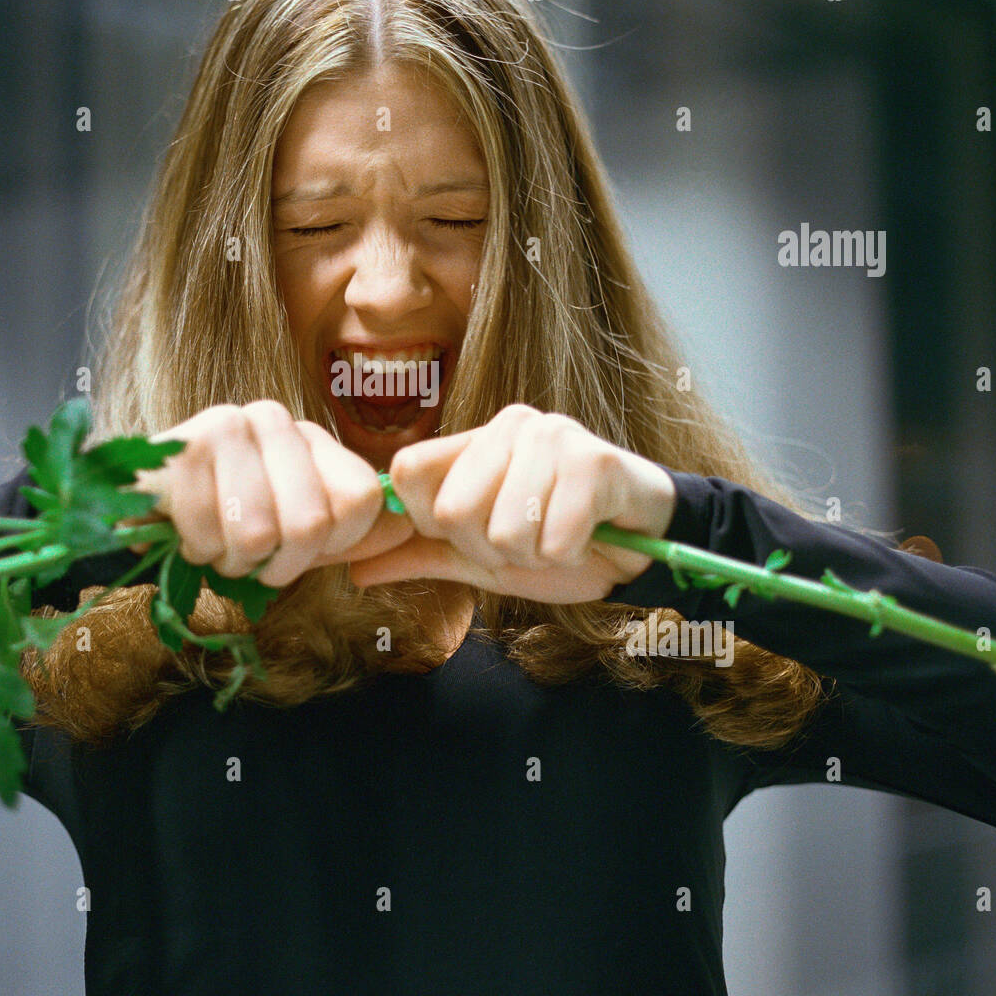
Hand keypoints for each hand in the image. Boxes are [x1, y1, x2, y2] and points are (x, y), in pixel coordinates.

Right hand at [117, 400, 415, 586]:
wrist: (130, 505)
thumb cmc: (220, 523)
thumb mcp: (291, 528)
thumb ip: (348, 530)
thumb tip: (405, 528)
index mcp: (310, 438)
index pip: (362, 500)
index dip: (334, 548)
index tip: (298, 555)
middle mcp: (274, 418)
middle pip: (311, 524)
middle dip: (278, 565)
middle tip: (249, 559)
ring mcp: (227, 425)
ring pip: (259, 533)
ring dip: (233, 561)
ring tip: (216, 544)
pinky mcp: (182, 446)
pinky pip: (210, 533)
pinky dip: (198, 552)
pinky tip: (187, 533)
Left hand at [347, 404, 676, 603]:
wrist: (640, 544)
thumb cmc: (557, 541)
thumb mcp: (480, 556)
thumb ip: (421, 555)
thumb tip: (355, 569)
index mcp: (472, 442)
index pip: (407, 471)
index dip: (430, 520)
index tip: (466, 532)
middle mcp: (508, 426)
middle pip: (452, 510)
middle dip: (489, 547)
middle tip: (525, 538)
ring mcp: (552, 436)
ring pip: (504, 529)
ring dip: (534, 554)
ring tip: (558, 534)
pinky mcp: (594, 460)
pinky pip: (553, 538)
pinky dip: (568, 554)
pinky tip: (585, 534)